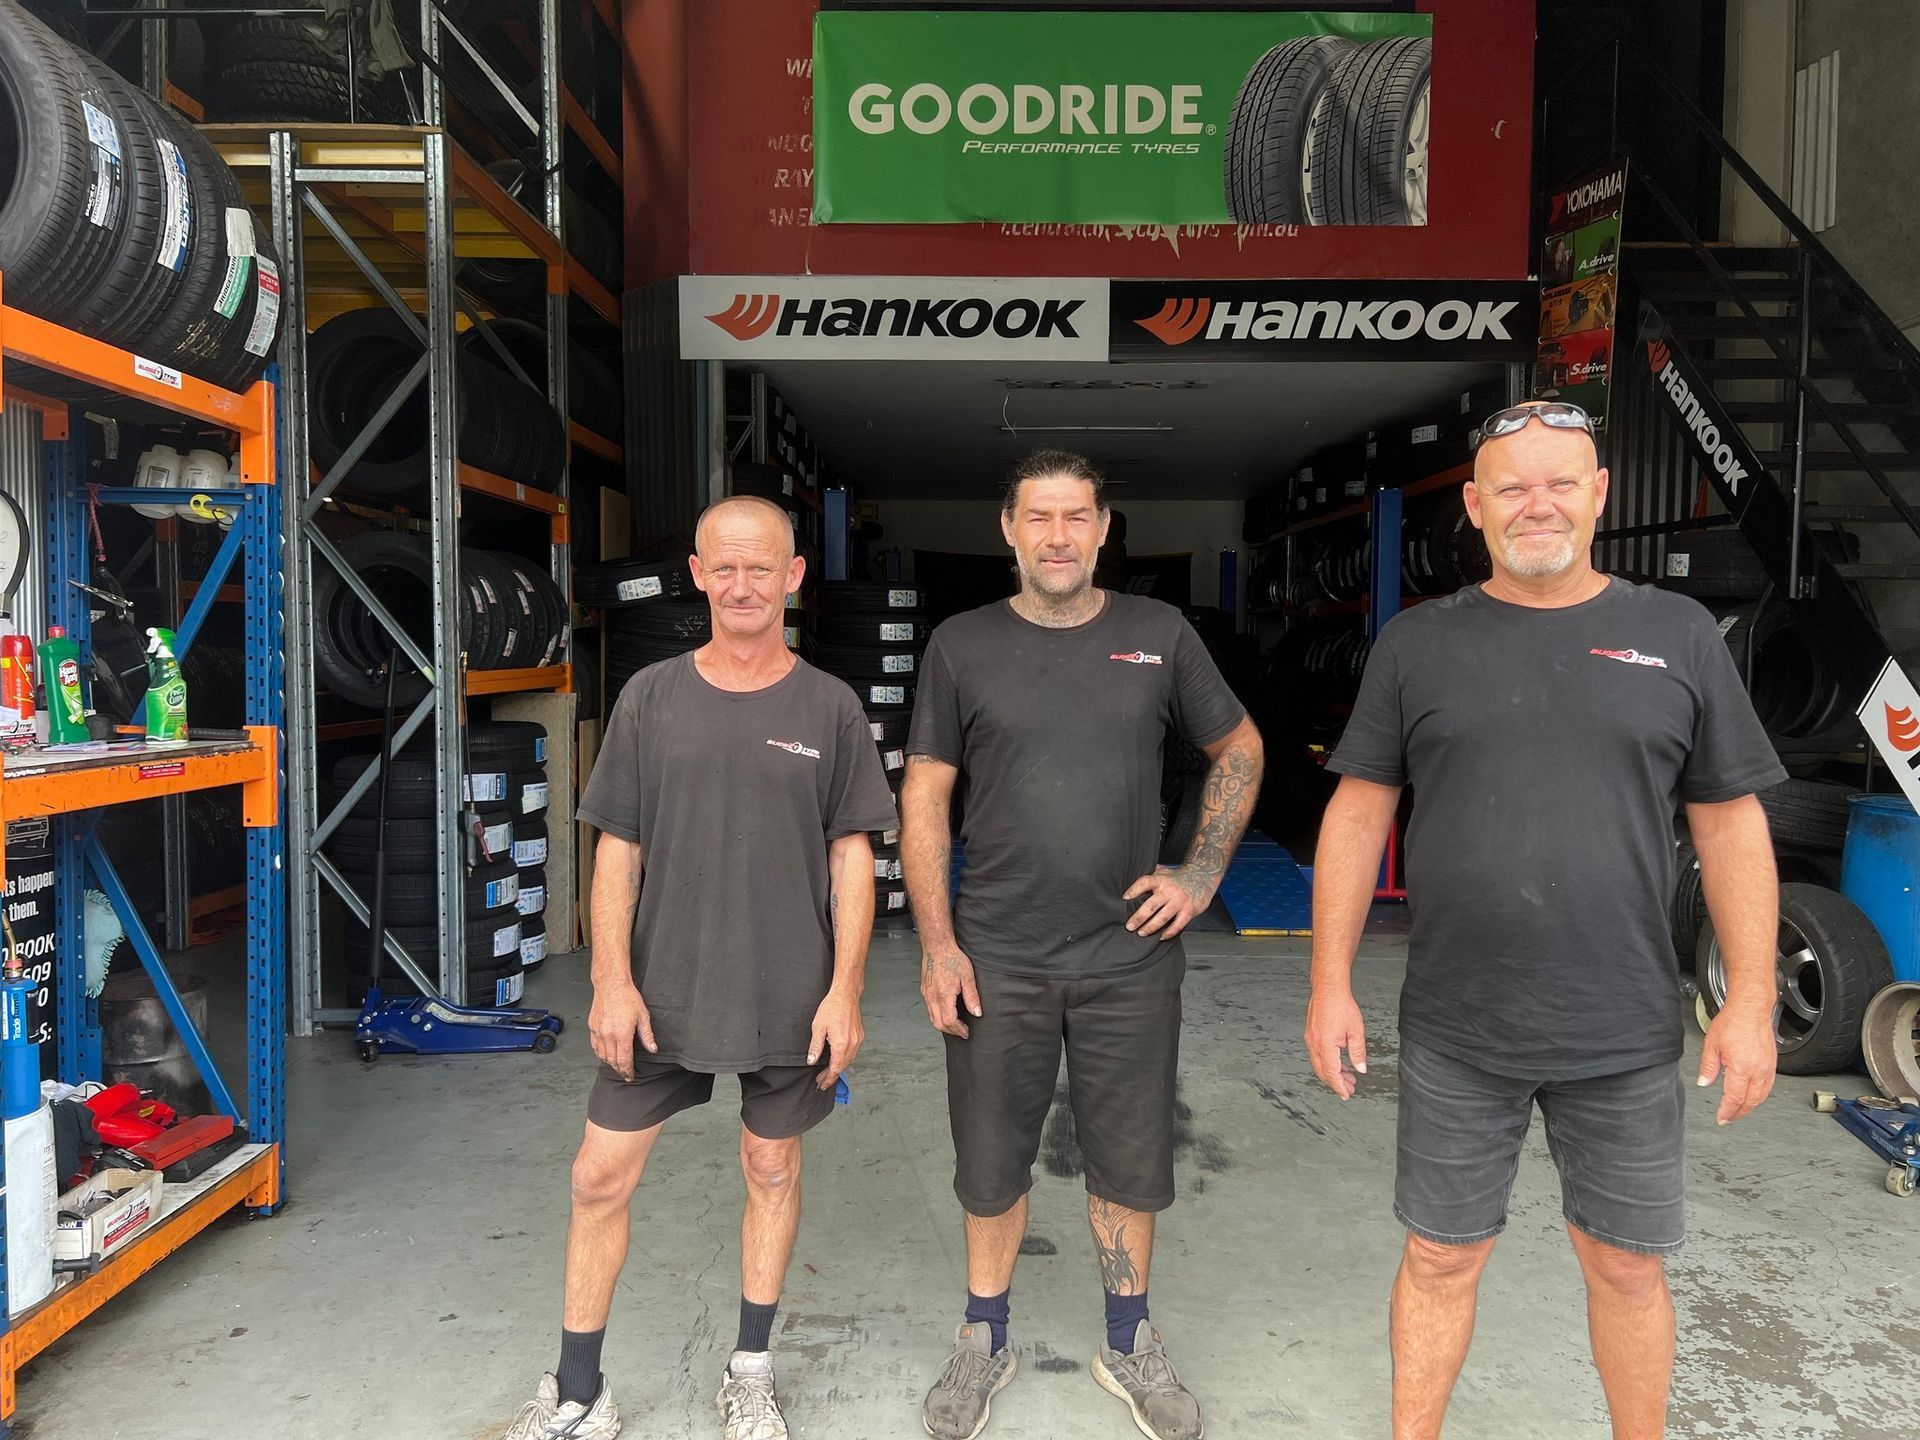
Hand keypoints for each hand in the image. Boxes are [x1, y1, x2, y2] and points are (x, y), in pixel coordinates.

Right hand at [588, 981, 656, 1079]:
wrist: (611, 985)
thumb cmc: (627, 997)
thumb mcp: (643, 1016)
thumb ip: (647, 1035)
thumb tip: (652, 1048)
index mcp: (622, 1033)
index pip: (624, 1059)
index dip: (628, 1070)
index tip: (630, 1075)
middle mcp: (608, 1035)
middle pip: (612, 1061)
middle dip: (619, 1070)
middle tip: (625, 1074)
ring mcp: (598, 1032)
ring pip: (602, 1056)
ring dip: (610, 1064)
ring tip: (617, 1067)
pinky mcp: (592, 1028)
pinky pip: (595, 1047)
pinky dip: (600, 1054)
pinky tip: (605, 1056)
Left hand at [809, 987, 863, 1089]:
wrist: (845, 995)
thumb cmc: (832, 1007)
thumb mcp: (818, 1027)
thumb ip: (815, 1046)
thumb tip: (812, 1060)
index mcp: (841, 1044)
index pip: (835, 1068)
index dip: (828, 1078)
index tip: (822, 1084)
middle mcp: (852, 1044)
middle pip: (843, 1066)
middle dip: (832, 1075)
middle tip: (821, 1080)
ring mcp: (857, 1040)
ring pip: (849, 1060)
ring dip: (839, 1067)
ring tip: (828, 1071)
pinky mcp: (859, 1036)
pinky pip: (853, 1053)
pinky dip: (845, 1059)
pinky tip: (838, 1059)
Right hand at [921, 943, 981, 1038]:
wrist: (937, 947)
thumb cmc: (952, 958)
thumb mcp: (968, 977)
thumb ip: (972, 997)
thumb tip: (977, 1013)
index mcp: (943, 994)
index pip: (949, 1021)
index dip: (958, 1029)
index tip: (966, 1032)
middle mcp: (932, 997)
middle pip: (938, 1024)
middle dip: (951, 1031)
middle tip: (962, 1032)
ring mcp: (926, 994)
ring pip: (932, 1018)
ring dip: (944, 1025)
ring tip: (956, 1026)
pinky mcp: (924, 991)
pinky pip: (929, 1010)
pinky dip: (938, 1017)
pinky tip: (947, 1014)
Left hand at [1123, 865, 1214, 939]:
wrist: (1202, 877)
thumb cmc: (1178, 877)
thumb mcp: (1163, 871)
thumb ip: (1150, 876)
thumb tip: (1130, 881)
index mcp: (1161, 879)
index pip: (1144, 883)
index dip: (1133, 890)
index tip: (1124, 899)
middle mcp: (1170, 890)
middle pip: (1151, 905)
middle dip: (1138, 917)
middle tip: (1129, 926)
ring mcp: (1180, 901)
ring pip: (1162, 918)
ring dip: (1150, 927)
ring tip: (1141, 933)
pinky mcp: (1188, 911)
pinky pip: (1177, 925)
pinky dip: (1168, 933)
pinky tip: (1160, 937)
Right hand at [1304, 987, 1367, 1098]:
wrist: (1328, 989)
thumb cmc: (1341, 1005)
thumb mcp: (1356, 1031)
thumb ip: (1358, 1052)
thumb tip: (1360, 1068)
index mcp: (1326, 1045)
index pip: (1332, 1073)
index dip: (1339, 1086)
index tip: (1346, 1094)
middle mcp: (1314, 1044)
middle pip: (1323, 1072)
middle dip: (1336, 1083)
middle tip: (1349, 1088)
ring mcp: (1310, 1040)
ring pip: (1319, 1065)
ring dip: (1332, 1073)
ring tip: (1347, 1076)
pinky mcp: (1310, 1035)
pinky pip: (1317, 1055)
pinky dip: (1327, 1063)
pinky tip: (1338, 1062)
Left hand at [1698, 1004, 1775, 1123]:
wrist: (1751, 1009)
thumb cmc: (1733, 1022)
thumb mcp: (1712, 1045)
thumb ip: (1708, 1067)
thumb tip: (1703, 1082)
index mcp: (1741, 1068)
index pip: (1734, 1098)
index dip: (1727, 1111)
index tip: (1721, 1117)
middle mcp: (1757, 1071)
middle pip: (1750, 1102)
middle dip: (1738, 1113)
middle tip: (1728, 1118)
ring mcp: (1767, 1069)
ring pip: (1761, 1097)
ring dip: (1750, 1107)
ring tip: (1738, 1111)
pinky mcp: (1773, 1065)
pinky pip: (1768, 1087)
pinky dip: (1760, 1096)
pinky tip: (1752, 1097)